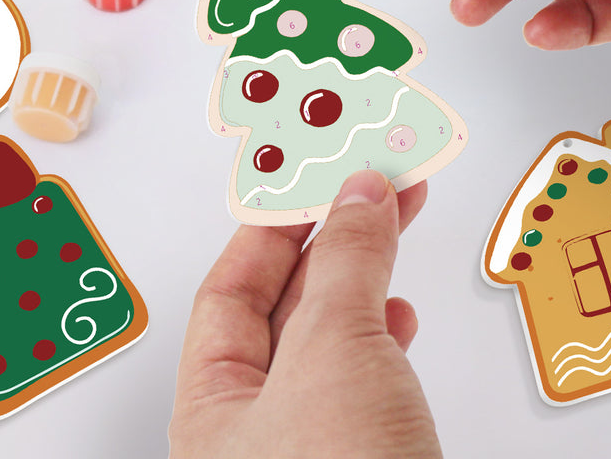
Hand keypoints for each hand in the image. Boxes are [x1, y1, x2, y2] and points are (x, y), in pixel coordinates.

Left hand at [169, 172, 441, 458]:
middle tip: (366, 185)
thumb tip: (358, 199)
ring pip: (331, 337)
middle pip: (286, 305)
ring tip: (393, 219)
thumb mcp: (333, 350)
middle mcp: (254, 430)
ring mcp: (311, 444)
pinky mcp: (363, 455)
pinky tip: (399, 314)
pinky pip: (366, 373)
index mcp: (212, 407)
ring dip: (365, 276)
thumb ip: (346, 263)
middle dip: (332, 239)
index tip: (311, 179)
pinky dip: (385, 333)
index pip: (229, 290)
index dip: (272, 226)